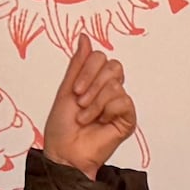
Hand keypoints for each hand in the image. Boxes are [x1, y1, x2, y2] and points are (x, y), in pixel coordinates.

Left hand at [40, 42, 137, 176]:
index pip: (101, 58)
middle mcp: (109, 90)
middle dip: (92, 83)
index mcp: (94, 81)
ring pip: (115, 85)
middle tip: (80, 102)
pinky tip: (100, 122)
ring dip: (95, 102)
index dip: (88, 70)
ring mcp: (119, 104)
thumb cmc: (62, 127)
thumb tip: (85, 37)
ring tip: (85, 117)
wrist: (65, 152)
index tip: (75, 90)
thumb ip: (78, 63)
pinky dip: (106, 111)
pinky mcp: (128, 118)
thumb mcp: (66, 89)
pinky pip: (123, 101)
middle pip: (113, 66)